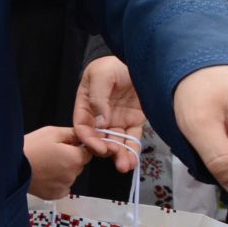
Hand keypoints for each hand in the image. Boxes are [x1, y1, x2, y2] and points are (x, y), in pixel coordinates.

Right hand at [24, 126, 92, 199]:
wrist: (10, 167)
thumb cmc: (29, 148)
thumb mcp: (51, 132)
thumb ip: (72, 133)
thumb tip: (83, 136)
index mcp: (75, 158)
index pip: (88, 152)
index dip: (76, 147)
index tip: (64, 146)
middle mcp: (73, 174)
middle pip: (78, 164)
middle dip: (69, 159)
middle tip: (50, 153)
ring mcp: (64, 186)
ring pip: (69, 176)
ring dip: (62, 171)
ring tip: (44, 164)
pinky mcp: (55, 194)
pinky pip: (61, 187)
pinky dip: (55, 182)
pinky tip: (44, 175)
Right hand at [71, 56, 146, 172]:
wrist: (144, 61)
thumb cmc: (116, 64)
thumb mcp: (101, 74)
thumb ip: (97, 97)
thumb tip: (100, 123)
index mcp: (86, 104)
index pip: (83, 126)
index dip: (88, 138)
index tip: (98, 147)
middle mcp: (100, 115)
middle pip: (99, 137)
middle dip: (105, 149)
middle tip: (114, 154)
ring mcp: (117, 119)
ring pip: (116, 141)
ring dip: (119, 154)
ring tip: (124, 165)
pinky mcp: (134, 121)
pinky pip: (132, 138)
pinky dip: (132, 150)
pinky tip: (132, 161)